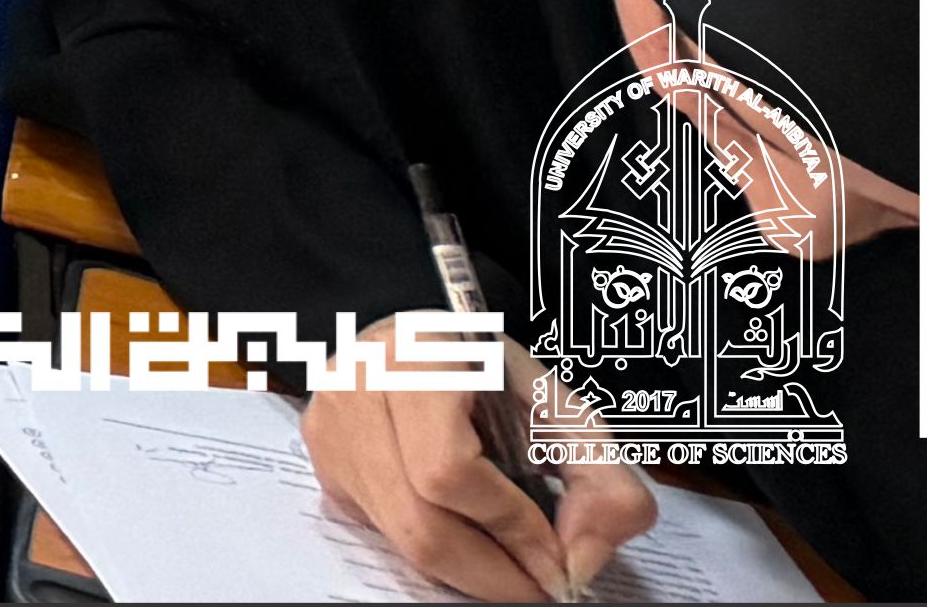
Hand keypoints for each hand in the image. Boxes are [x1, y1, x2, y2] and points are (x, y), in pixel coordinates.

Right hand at [300, 350, 652, 602]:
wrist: (428, 343)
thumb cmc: (496, 374)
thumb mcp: (566, 410)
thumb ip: (602, 482)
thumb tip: (577, 560)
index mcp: (418, 353)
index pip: (448, 468)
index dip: (510, 527)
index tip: (558, 561)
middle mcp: (354, 384)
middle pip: (419, 520)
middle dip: (492, 571)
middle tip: (539, 585)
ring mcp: (329, 424)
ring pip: (399, 537)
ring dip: (468, 568)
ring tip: (511, 563)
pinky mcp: (323, 458)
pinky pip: (383, 532)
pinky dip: (435, 550)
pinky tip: (465, 529)